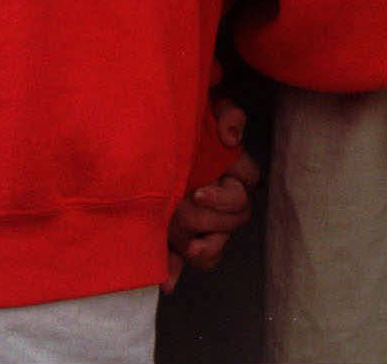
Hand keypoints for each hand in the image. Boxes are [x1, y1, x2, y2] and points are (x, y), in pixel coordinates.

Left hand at [165, 99, 258, 291]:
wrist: (139, 137)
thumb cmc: (180, 124)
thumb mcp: (205, 108)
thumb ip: (226, 114)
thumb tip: (232, 138)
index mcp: (232, 167)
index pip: (248, 183)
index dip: (226, 194)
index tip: (198, 192)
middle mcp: (223, 195)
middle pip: (236, 217)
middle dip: (208, 217)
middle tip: (181, 209)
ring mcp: (205, 219)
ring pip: (219, 243)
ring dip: (202, 244)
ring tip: (182, 240)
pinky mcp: (183, 236)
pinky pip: (192, 261)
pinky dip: (178, 270)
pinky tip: (168, 279)